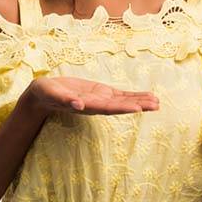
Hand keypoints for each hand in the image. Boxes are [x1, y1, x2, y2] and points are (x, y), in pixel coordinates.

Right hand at [26, 76, 159, 115]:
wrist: (44, 94)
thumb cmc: (46, 94)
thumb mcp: (52, 94)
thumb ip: (64, 99)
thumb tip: (78, 105)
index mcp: (87, 106)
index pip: (108, 108)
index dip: (123, 108)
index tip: (138, 109)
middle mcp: (97, 105)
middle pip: (120, 106)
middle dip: (138, 105)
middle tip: (156, 105)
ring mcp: (100, 99)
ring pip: (123, 101)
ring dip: (140, 101)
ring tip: (157, 101)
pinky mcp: (101, 93)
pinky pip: (120, 95)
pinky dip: (133, 95)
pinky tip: (147, 96)